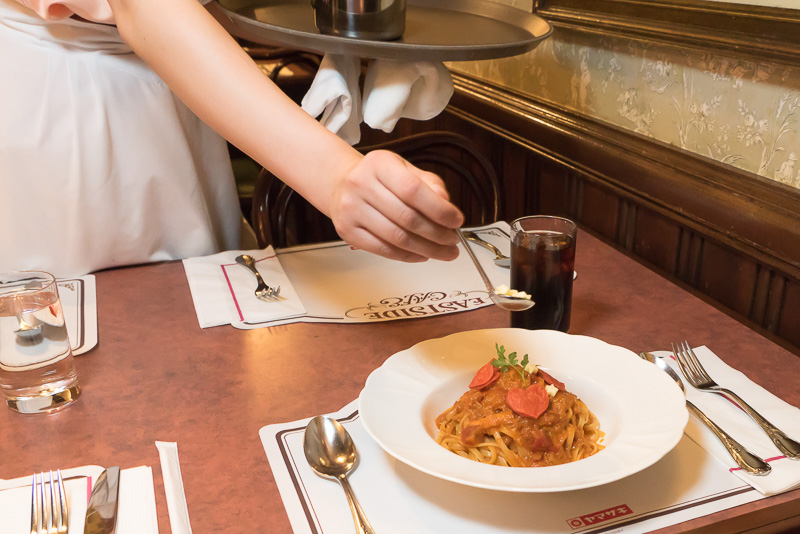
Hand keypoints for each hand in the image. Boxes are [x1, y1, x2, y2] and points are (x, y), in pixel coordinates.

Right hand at [329, 150, 464, 261]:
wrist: (341, 184)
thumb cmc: (378, 178)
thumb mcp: (405, 169)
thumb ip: (429, 183)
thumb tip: (445, 203)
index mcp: (379, 164)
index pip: (413, 189)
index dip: (439, 209)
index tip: (456, 221)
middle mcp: (361, 184)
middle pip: (407, 218)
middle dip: (437, 234)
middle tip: (452, 242)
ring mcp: (351, 209)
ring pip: (397, 238)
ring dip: (426, 249)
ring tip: (442, 251)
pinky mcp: (347, 231)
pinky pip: (383, 249)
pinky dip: (407, 256)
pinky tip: (421, 254)